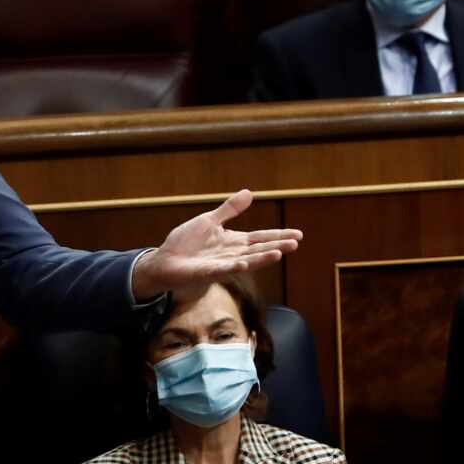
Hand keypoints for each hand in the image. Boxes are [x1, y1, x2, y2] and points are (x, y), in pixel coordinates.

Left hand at [131, 190, 301, 300]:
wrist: (165, 260)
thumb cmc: (186, 242)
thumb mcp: (209, 220)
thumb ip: (230, 210)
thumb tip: (249, 192)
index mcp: (234, 241)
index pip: (261, 237)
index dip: (278, 235)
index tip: (298, 234)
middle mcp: (232, 254)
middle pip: (259, 249)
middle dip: (277, 246)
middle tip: (296, 243)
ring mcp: (222, 264)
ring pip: (247, 260)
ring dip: (263, 258)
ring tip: (280, 253)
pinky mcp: (208, 271)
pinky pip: (222, 269)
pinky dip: (233, 267)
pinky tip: (243, 263)